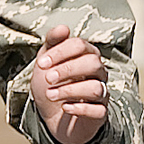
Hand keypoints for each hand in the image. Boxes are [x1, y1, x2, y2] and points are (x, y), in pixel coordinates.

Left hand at [30, 22, 107, 143]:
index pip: (80, 45)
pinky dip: (80, 109)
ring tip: (51, 95)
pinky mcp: (100, 113)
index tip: (42, 63)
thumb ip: (53, 42)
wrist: (51, 115)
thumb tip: (63, 28)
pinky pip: (98, 110)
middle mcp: (98, 72)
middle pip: (93, 63)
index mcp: (86, 55)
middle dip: (67, 69)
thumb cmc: (51, 84)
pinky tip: (65, 107)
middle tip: (48, 78)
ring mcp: (101, 93)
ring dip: (70, 90)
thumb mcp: (46, 61)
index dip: (60, 52)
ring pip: (96, 88)